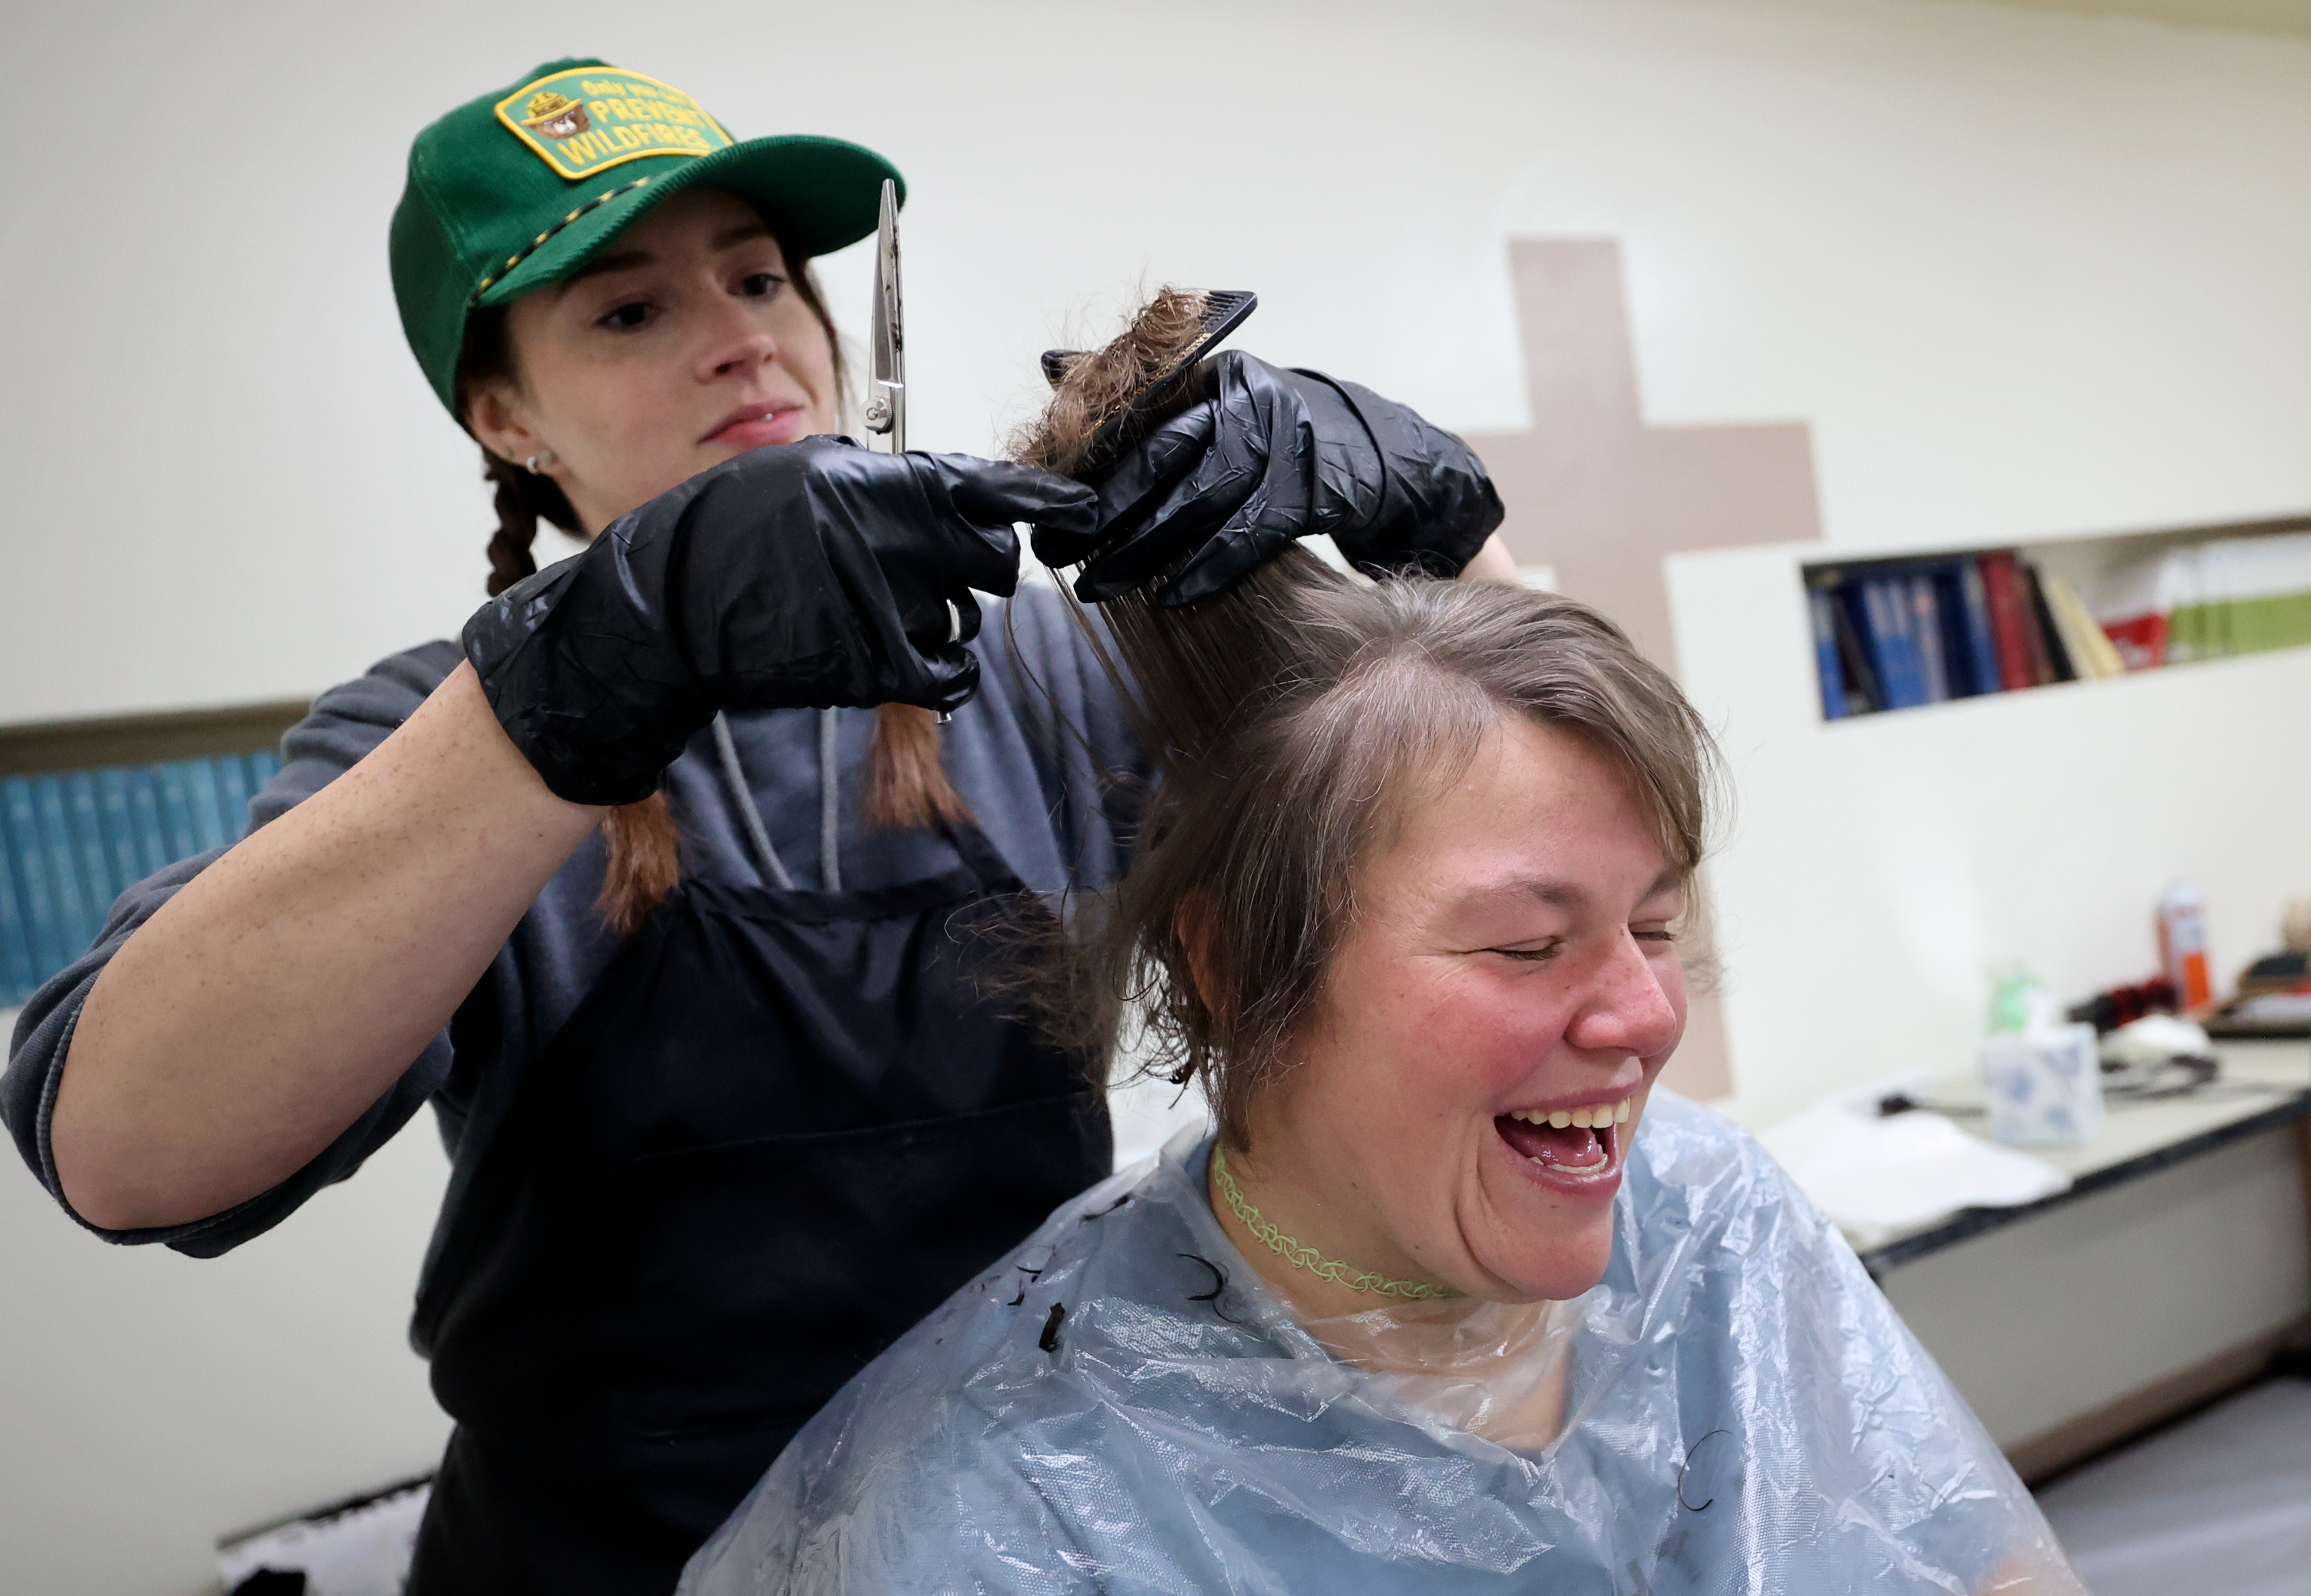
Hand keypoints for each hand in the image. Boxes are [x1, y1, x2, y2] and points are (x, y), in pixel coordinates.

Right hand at [463, 437, 1094, 804]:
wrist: (671, 607)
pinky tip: (921, 664)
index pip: (987, 487)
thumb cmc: (732, 533)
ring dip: (940, 617)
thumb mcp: (804, 472)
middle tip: (936, 570)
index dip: (1044, 498)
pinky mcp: (869, 665)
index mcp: (878, 483)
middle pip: (991, 561)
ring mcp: (882, 606)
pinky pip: (944, 675)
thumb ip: (882, 479)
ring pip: (963, 618)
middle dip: (978, 566)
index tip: (1080, 508)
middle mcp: (890, 540)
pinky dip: (943, 674)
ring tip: (877, 608)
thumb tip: (950, 492)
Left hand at [1032, 352, 1503, 606]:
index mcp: (1211, 371)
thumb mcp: (1211, 399)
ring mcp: (1282, 444)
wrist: (1372, 458)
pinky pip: (1247, 537)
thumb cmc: (1269, 435)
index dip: (1086, 460)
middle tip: (1054, 550)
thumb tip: (1052, 366)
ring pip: (1199, 501)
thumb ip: (1137, 389)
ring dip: (1143, 550)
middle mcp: (1246, 398)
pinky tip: (1170, 598)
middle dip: (1102, 509)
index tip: (1045, 502)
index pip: (1135, 414)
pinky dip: (1206, 570)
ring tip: (1097, 586)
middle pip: (1161, 455)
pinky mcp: (1309, 492)